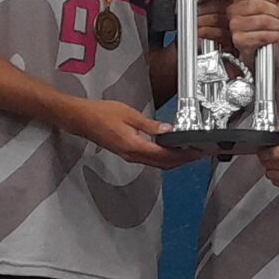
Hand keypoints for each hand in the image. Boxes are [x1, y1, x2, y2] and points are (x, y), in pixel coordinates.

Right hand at [74, 100, 190, 168]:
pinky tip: (168, 150)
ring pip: (157, 164)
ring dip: (174, 160)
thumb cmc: (100, 114)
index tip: (196, 152)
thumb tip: (168, 130)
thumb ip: (150, 125)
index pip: (166, 156)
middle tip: (197, 154)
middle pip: (164, 164)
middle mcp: (132, 155)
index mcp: (134, 146)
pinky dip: (163, 157)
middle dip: (183, 161)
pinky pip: (149, 160)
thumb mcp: (129, 114)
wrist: (81, 119)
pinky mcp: (126, 153)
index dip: (184, 156)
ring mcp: (129, 156)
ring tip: (187, 152)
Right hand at [227, 0, 278, 54]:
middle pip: (260, 5)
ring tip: (278, 27)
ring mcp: (235, 25)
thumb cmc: (267, 27)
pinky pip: (261, 35)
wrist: (264, 49)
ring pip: (262, 20)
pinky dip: (272, 36)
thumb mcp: (276, 6)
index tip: (276, 3)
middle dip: (276, 12)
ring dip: (276, 25)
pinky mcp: (239, 40)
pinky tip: (274, 35)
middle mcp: (234, 10)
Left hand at [260, 120, 278, 188]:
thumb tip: (278, 129)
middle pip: (274, 166)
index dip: (264, 153)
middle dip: (266, 161)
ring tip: (272, 163)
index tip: (262, 151)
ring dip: (270, 171)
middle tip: (265, 157)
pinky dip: (278, 179)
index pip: (275, 154)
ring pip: (276, 177)